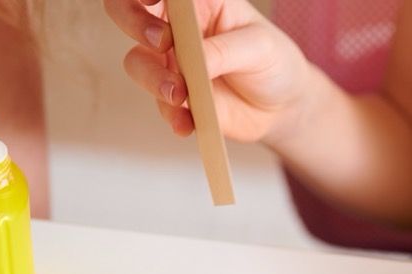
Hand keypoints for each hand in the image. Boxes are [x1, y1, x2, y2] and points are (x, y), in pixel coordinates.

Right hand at [103, 0, 305, 142]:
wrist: (283, 107)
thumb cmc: (273, 62)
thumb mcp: (259, 48)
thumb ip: (224, 50)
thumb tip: (191, 60)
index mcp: (198, 2)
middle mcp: (176, 28)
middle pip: (128, 13)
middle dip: (134, 22)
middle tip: (161, 42)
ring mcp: (171, 63)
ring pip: (138, 62)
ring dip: (153, 78)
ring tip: (180, 94)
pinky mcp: (175, 97)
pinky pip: (160, 104)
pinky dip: (171, 114)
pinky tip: (187, 123)